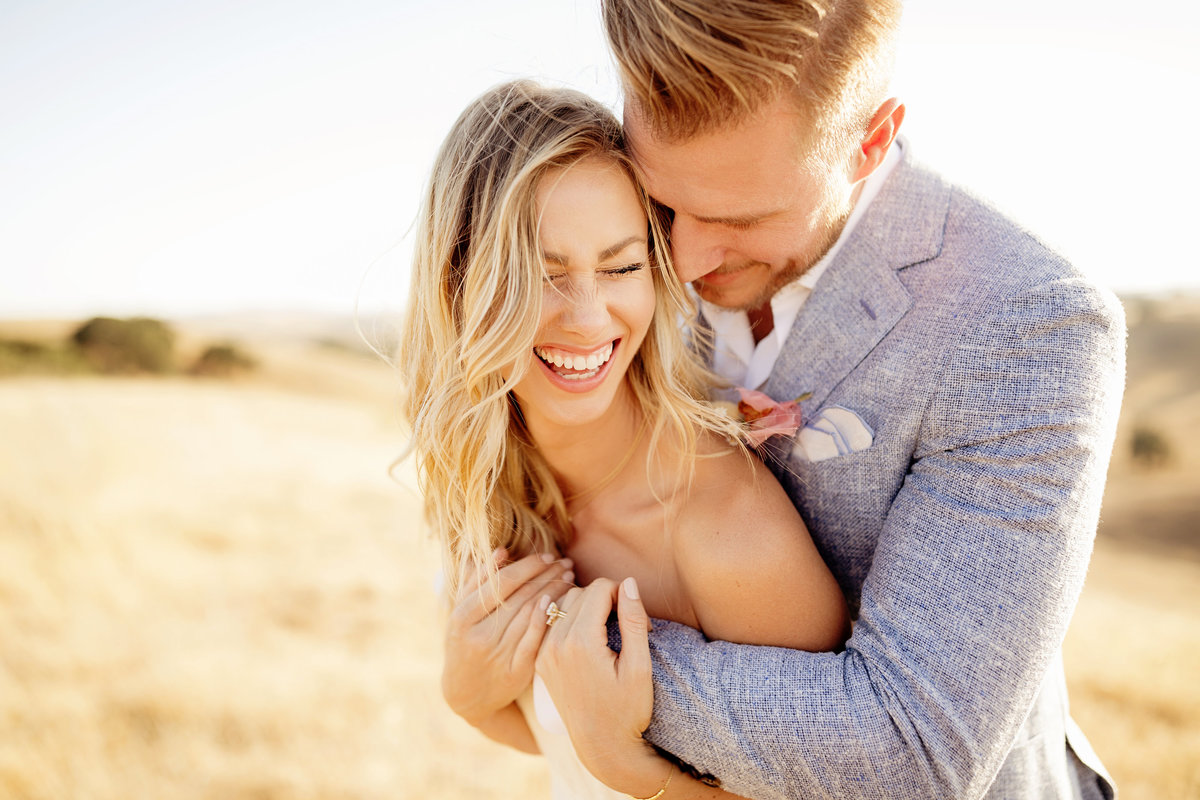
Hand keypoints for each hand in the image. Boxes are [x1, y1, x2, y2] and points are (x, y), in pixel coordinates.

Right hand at [441, 549, 573, 726]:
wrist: (466, 693)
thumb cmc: (465, 642)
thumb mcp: (461, 613)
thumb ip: (476, 581)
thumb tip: (500, 551)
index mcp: (461, 618)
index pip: (502, 583)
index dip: (528, 566)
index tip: (548, 555)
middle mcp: (479, 636)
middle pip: (519, 597)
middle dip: (546, 575)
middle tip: (565, 562)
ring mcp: (497, 655)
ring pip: (531, 615)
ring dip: (554, 591)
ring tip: (568, 576)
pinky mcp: (515, 672)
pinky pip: (536, 639)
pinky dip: (548, 618)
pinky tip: (560, 602)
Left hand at [536, 577, 667, 796]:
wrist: (602, 747)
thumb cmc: (628, 710)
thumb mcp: (639, 666)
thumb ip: (633, 620)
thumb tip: (628, 582)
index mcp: (581, 642)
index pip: (599, 588)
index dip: (623, 595)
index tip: (638, 619)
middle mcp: (556, 644)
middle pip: (580, 592)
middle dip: (605, 599)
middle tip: (626, 625)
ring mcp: (545, 653)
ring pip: (564, 605)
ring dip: (586, 607)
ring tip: (608, 630)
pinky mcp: (541, 662)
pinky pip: (552, 624)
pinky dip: (570, 620)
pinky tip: (588, 636)